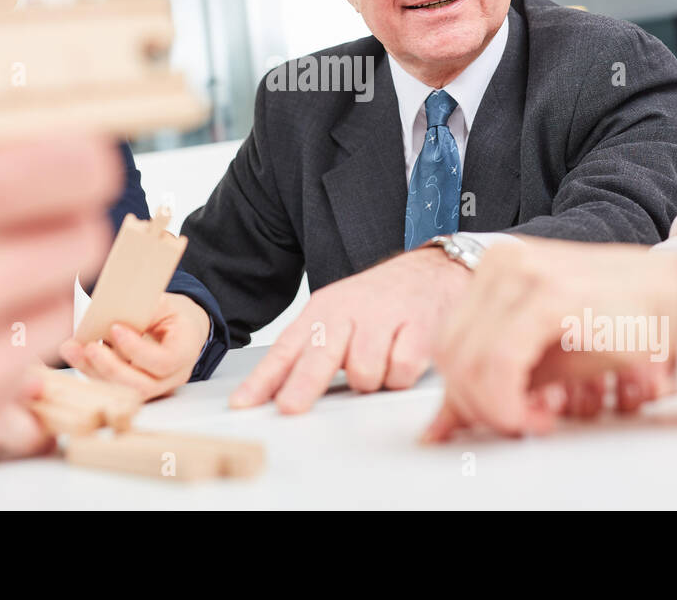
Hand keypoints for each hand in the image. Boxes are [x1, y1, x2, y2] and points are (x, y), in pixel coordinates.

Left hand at [59, 293, 209, 400]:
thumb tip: (109, 308)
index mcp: (185, 351)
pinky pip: (112, 387)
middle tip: (91, 346)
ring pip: (123, 390)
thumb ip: (143, 309)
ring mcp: (155, 387)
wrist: (180, 328)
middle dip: (111, 367)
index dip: (137, 350)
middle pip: (142, 385)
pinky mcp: (135, 388)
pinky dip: (91, 371)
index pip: (163, 361)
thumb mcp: (164, 304)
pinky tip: (75, 354)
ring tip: (72, 349)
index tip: (115, 329)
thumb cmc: (172, 315)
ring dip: (94, 371)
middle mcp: (172, 376)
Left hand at [229, 247, 468, 413]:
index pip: (286, 349)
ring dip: (372, 380)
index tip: (244, 403)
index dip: (264, 380)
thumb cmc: (381, 300)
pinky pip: (401, 370)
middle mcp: (350, 311)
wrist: (433, 269)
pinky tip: (404, 356)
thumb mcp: (338, 314)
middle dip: (302, 386)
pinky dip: (402, 375)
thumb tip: (280, 391)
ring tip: (380, 362)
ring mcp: (384, 317)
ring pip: (364, 372)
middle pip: (319, 356)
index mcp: (323, 310)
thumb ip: (312, 349)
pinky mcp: (419, 327)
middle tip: (290, 408)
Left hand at [422, 239, 676, 441]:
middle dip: (478, 406)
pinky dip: (510, 403)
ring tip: (537, 421)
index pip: (447, 343)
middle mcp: (501, 262)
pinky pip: (499, 363)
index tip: (496, 420)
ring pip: (467, 361)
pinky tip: (542, 416)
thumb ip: (492, 383)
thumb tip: (442, 426)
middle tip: (519, 425)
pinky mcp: (547, 294)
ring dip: (497, 410)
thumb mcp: (546, 357)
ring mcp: (521, 272)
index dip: (464, 396)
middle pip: (449, 353)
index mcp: (494, 268)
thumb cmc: (625, 322)